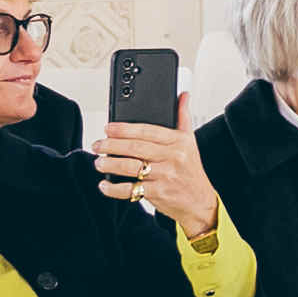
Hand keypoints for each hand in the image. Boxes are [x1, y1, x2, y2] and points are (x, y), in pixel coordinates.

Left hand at [97, 118, 220, 235]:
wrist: (199, 201)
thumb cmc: (191, 170)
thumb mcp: (190, 142)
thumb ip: (183, 117)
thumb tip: (183, 95)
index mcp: (178, 142)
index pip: (147, 130)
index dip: (124, 128)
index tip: (108, 128)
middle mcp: (172, 157)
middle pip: (135, 148)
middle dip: (111, 145)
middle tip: (98, 145)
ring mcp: (165, 176)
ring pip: (130, 167)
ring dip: (110, 164)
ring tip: (99, 162)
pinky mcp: (158, 193)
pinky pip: (130, 189)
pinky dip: (114, 188)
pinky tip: (105, 184)